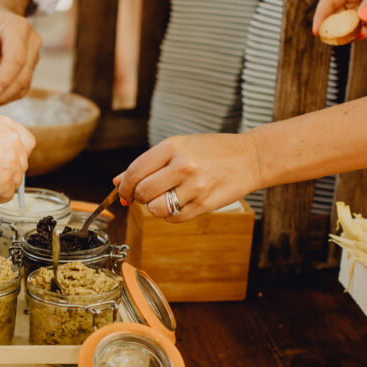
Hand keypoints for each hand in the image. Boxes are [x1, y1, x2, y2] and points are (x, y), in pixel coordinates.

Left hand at [0, 0, 40, 110]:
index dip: (4, 79)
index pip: (16, 59)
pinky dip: (4, 97)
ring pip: (22, 86)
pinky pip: (20, 88)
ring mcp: (34, 57)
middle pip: (21, 77)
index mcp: (18, 29)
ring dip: (1, 100)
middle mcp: (32, 43)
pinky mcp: (30, 69)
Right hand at [0, 116, 35, 203]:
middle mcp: (15, 144)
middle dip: (5, 172)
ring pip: (14, 182)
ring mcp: (13, 164)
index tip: (6, 161)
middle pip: (21, 165)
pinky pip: (5, 196)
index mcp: (9, 127)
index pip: (27, 143)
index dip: (16, 155)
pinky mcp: (6, 183)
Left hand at [114, 133, 259, 222]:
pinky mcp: (205, 205)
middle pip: (142, 193)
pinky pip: (174, 219)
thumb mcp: (178, 147)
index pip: (134, 172)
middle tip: (149, 193)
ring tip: (168, 197)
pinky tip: (182, 202)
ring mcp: (195, 187)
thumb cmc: (210, 151)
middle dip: (140, 197)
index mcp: (172, 146)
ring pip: (156, 209)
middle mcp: (183, 166)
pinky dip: (172, 215)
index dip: (124, 187)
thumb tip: (117, 182)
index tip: (124, 192)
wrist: (250, 158)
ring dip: (156, 208)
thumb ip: (147, 164)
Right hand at [312, 0, 366, 40]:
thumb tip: (362, 16)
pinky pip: (359, 35)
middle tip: (331, 36)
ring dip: (343, 35)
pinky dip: (358, 38)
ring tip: (349, 35)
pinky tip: (364, 33)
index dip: (322, 14)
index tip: (318, 28)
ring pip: (344, 28)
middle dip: (331, 27)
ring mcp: (362, 14)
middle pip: (333, 16)